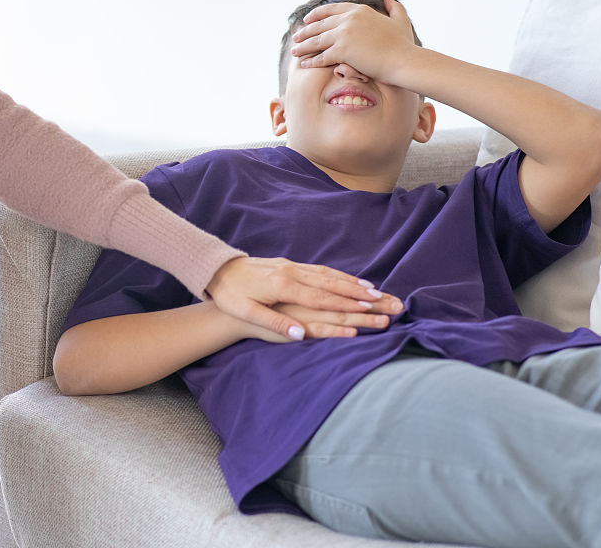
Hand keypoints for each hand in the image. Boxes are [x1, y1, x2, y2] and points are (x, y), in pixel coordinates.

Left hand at [205, 255, 401, 339]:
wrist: (216, 268)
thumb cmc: (230, 294)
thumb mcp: (246, 312)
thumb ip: (274, 322)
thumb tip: (300, 335)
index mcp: (283, 285)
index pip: (321, 297)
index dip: (345, 303)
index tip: (368, 308)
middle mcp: (292, 272)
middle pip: (332, 284)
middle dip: (359, 292)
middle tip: (384, 299)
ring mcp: (291, 266)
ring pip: (328, 275)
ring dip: (352, 283)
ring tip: (375, 291)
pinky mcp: (288, 264)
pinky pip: (319, 270)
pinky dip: (338, 275)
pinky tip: (348, 280)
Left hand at [290, 0, 417, 82]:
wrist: (403, 60)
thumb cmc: (403, 44)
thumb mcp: (400, 20)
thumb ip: (394, 8)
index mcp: (359, 10)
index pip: (331, 9)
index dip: (316, 14)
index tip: (307, 20)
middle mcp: (349, 19)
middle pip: (319, 25)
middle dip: (305, 31)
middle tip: (296, 37)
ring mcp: (344, 34)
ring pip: (316, 40)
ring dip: (303, 46)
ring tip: (295, 51)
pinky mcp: (342, 50)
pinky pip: (321, 56)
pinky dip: (311, 60)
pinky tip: (304, 64)